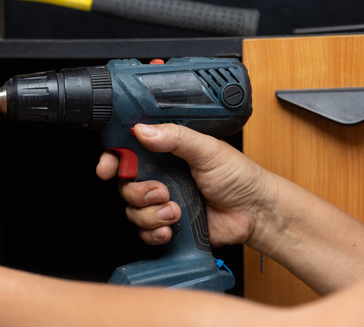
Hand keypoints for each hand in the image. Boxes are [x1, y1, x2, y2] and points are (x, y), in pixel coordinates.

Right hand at [96, 123, 270, 247]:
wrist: (255, 213)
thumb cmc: (239, 177)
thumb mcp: (207, 149)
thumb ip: (175, 137)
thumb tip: (144, 131)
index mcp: (165, 152)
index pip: (127, 153)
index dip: (112, 161)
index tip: (107, 168)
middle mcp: (160, 176)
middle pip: (125, 184)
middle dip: (138, 192)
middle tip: (161, 192)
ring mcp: (162, 202)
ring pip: (133, 210)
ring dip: (151, 214)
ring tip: (175, 210)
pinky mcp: (167, 224)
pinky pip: (144, 232)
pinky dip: (154, 232)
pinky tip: (171, 228)